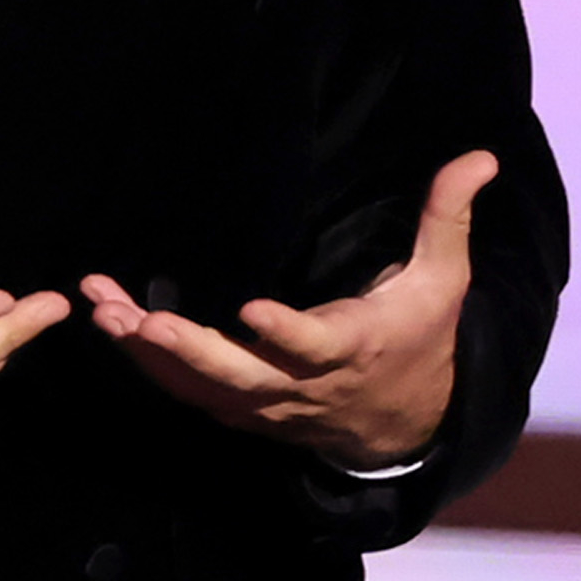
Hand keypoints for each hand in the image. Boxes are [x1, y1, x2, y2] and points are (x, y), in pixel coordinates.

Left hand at [82, 151, 497, 466]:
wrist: (408, 424)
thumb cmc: (420, 337)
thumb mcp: (442, 280)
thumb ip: (447, 218)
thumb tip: (479, 156)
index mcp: (353, 348)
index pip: (317, 345)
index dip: (285, 334)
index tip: (251, 310)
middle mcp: (304, 384)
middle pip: (242, 377)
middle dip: (190, 351)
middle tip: (142, 320)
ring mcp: (268, 403)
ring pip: (201, 387)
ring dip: (148, 352)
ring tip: (102, 309)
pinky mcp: (243, 411)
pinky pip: (189, 392)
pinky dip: (148, 364)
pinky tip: (109, 324)